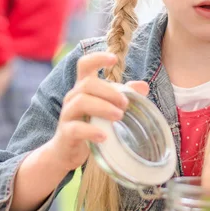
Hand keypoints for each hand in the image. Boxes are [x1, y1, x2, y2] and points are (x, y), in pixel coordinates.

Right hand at [46, 52, 148, 171]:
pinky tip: (104, 136)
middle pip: (87, 83)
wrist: (69, 152)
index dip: (97, 58)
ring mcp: (67, 115)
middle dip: (109, 91)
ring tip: (119, 116)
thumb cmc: (91, 124)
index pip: (84, 65)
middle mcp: (73, 97)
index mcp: (83, 87)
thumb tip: (143, 86)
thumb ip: (124, 95)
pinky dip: (91, 131)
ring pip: (80, 102)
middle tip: (125, 104)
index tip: (114, 59)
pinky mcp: (66, 133)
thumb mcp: (108, 107)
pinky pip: (76, 128)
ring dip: (102, 107)